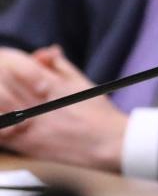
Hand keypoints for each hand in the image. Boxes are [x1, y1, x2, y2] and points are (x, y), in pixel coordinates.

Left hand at [0, 45, 127, 170]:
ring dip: (0, 103)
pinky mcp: (26, 144)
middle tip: (8, 87)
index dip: (10, 64)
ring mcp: (29, 123)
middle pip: (3, 83)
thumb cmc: (99, 114)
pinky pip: (1, 132)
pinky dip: (2, 125)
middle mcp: (37, 101)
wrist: (108, 144)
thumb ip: (60, 65)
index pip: (15, 64)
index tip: (13, 70)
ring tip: (8, 105)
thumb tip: (47, 52)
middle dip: (3, 83)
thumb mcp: (81, 82)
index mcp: (50, 83)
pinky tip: (7, 122)